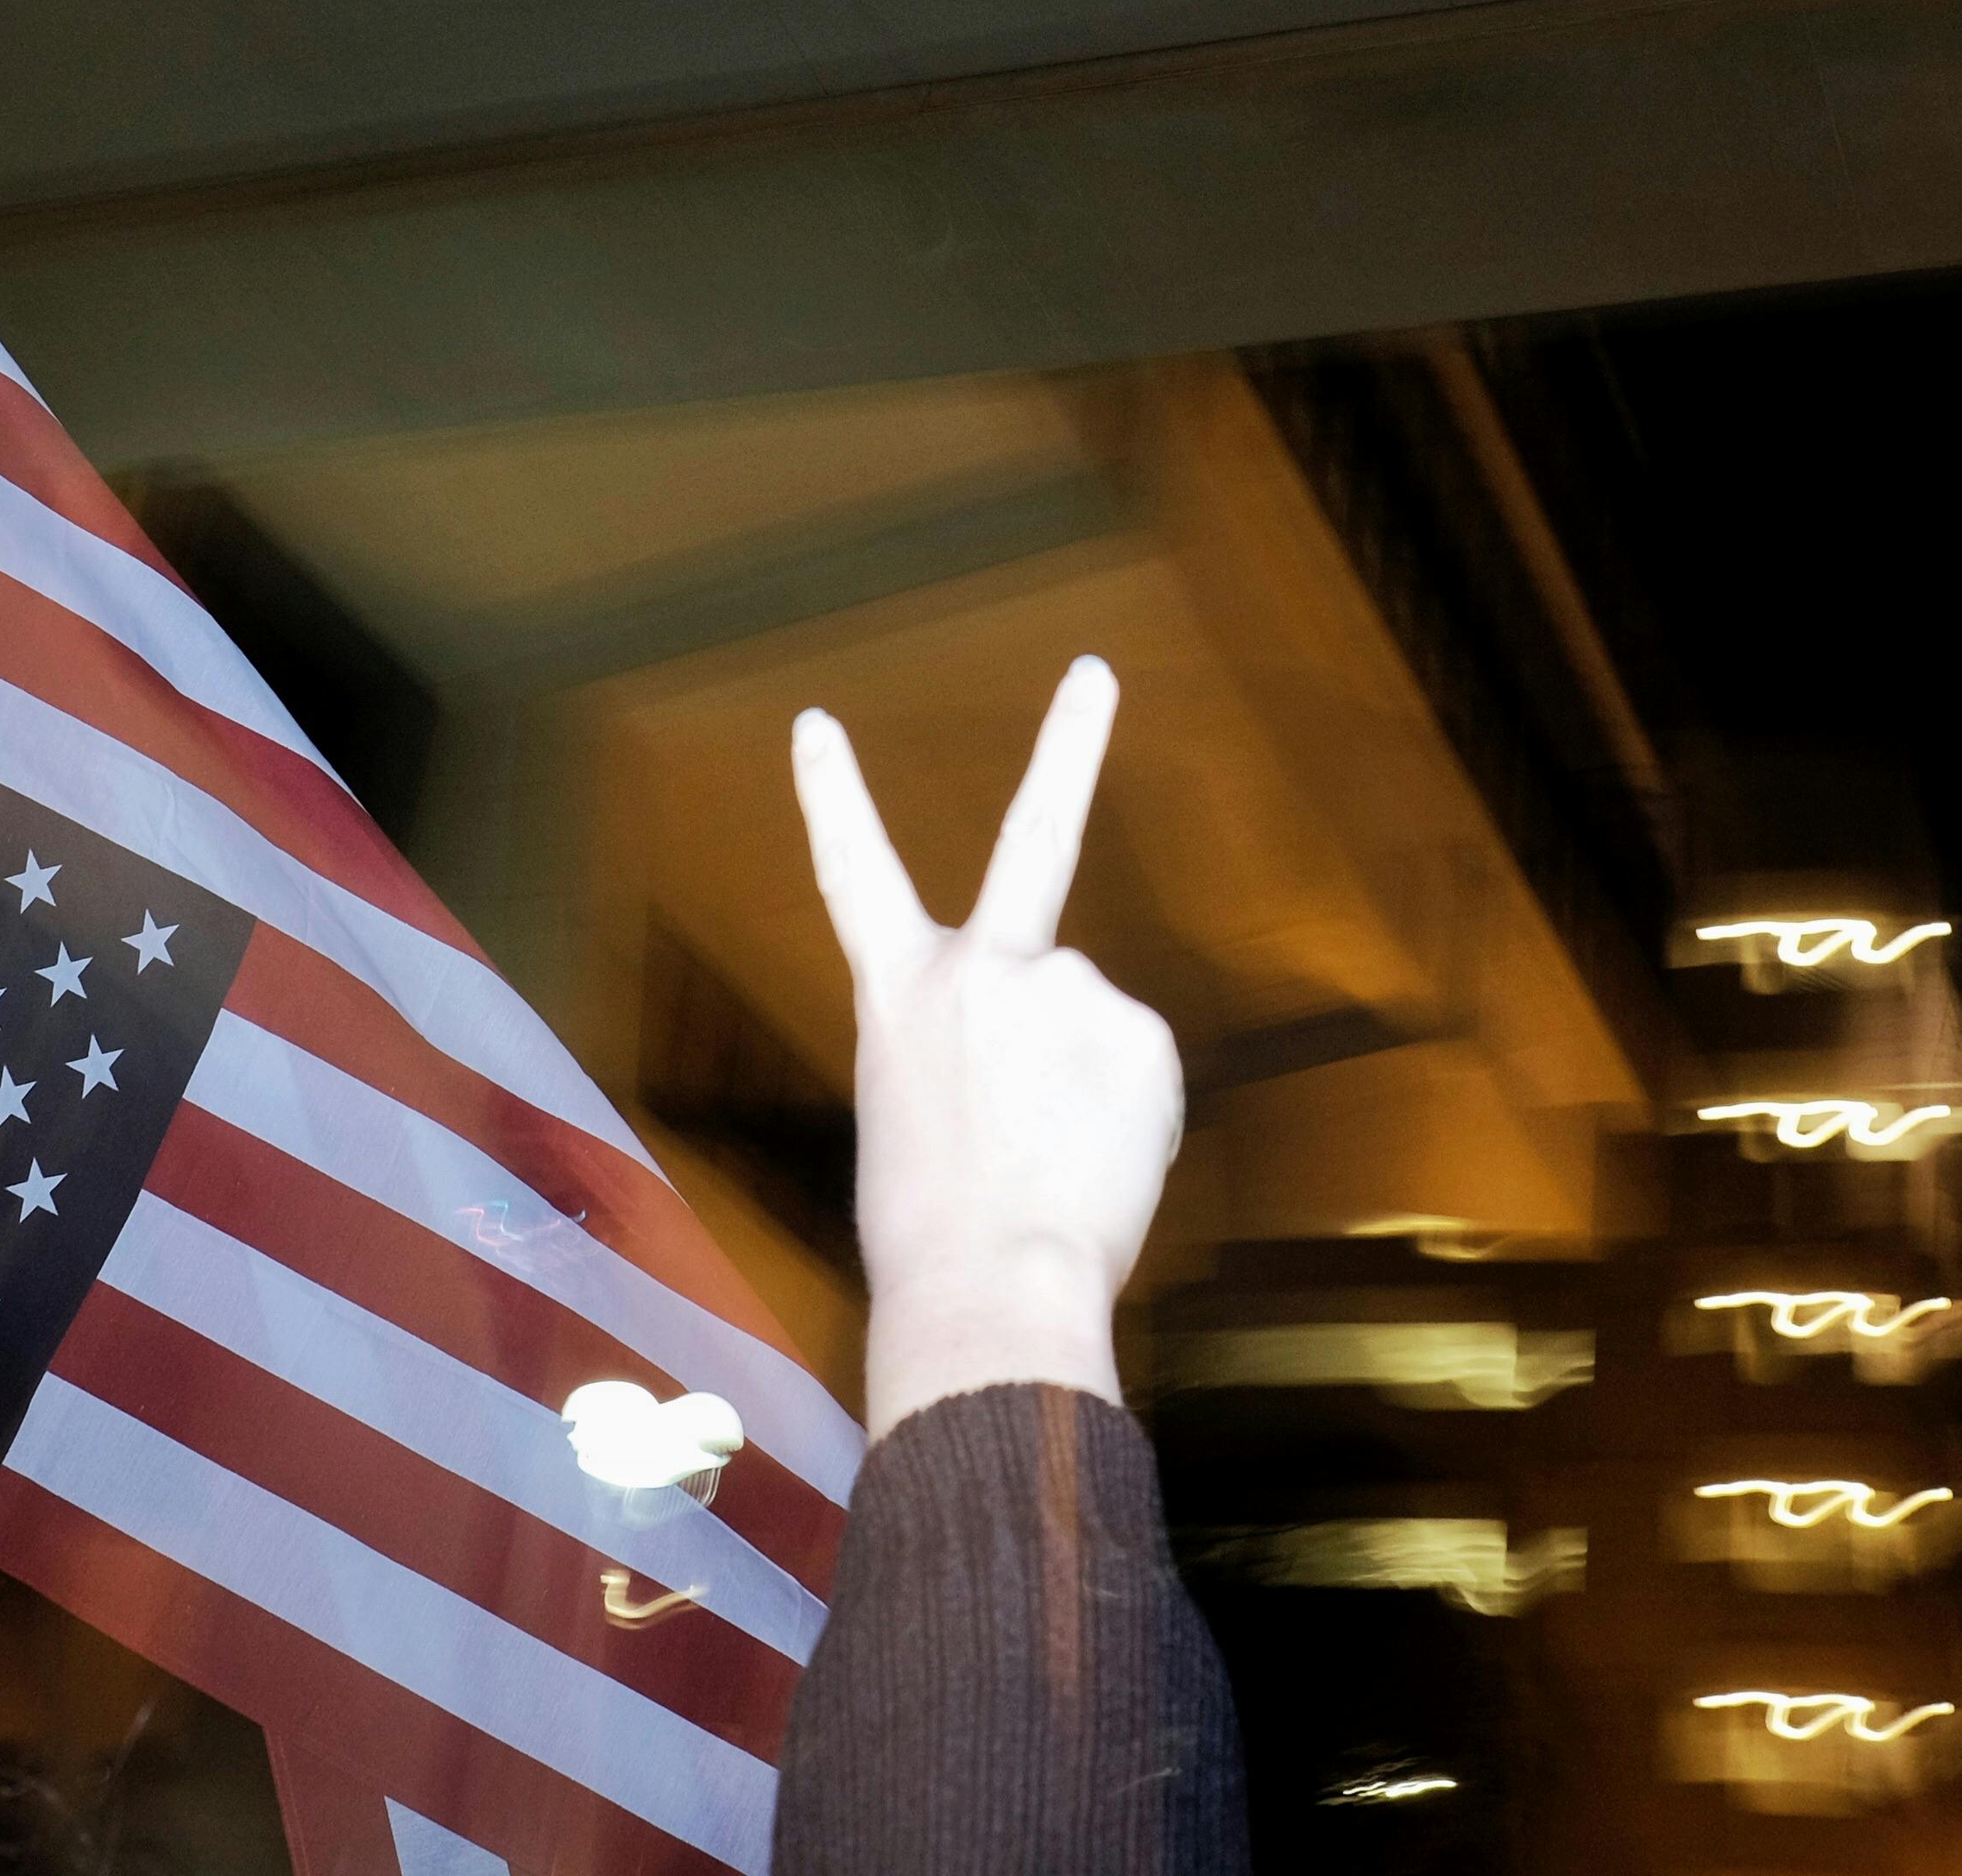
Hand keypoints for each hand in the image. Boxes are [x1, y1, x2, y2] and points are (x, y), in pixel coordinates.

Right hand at [792, 658, 1183, 1438]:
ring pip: (1097, 1028)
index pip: (855, 876)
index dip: (833, 795)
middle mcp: (983, 966)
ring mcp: (1069, 987)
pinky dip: (1128, 1119)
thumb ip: (968, 1051)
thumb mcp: (912, 1121)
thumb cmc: (935, 1238)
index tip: (818, 721)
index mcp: (899, 996)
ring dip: (1089, 1089)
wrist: (990, 1292)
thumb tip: (1039, 1056)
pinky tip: (1096, 1168)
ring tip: (1053, 1167)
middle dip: (1070, 739)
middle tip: (1096, 670)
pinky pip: (1142, 1071)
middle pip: (1036, 833)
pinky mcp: (1140, 1030)